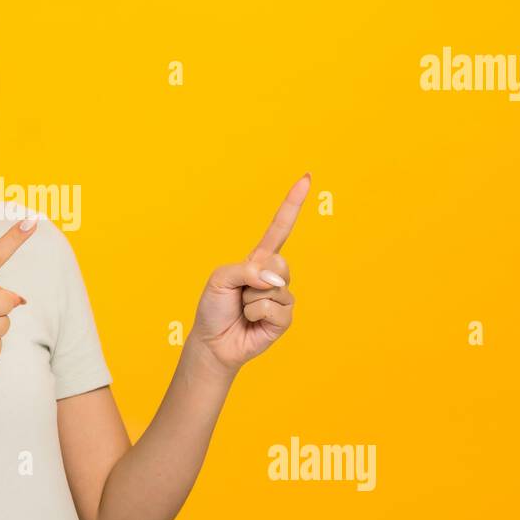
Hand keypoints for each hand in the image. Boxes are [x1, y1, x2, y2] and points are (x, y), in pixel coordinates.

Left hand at [189, 172, 310, 375]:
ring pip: (275, 289)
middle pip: (280, 263)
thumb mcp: (220, 279)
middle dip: (257, 278)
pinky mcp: (284, 319)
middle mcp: (274, 276)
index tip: (306, 178)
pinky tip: (251, 321)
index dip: (292, 204)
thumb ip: (246, 270)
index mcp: (258, 259)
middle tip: (241, 293)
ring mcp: (282, 297)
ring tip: (243, 310)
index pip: (280, 228)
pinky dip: (257, 315)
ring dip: (251, 301)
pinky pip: (276, 309)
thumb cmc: (214, 307)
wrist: (213, 341)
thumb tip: (274, 280)